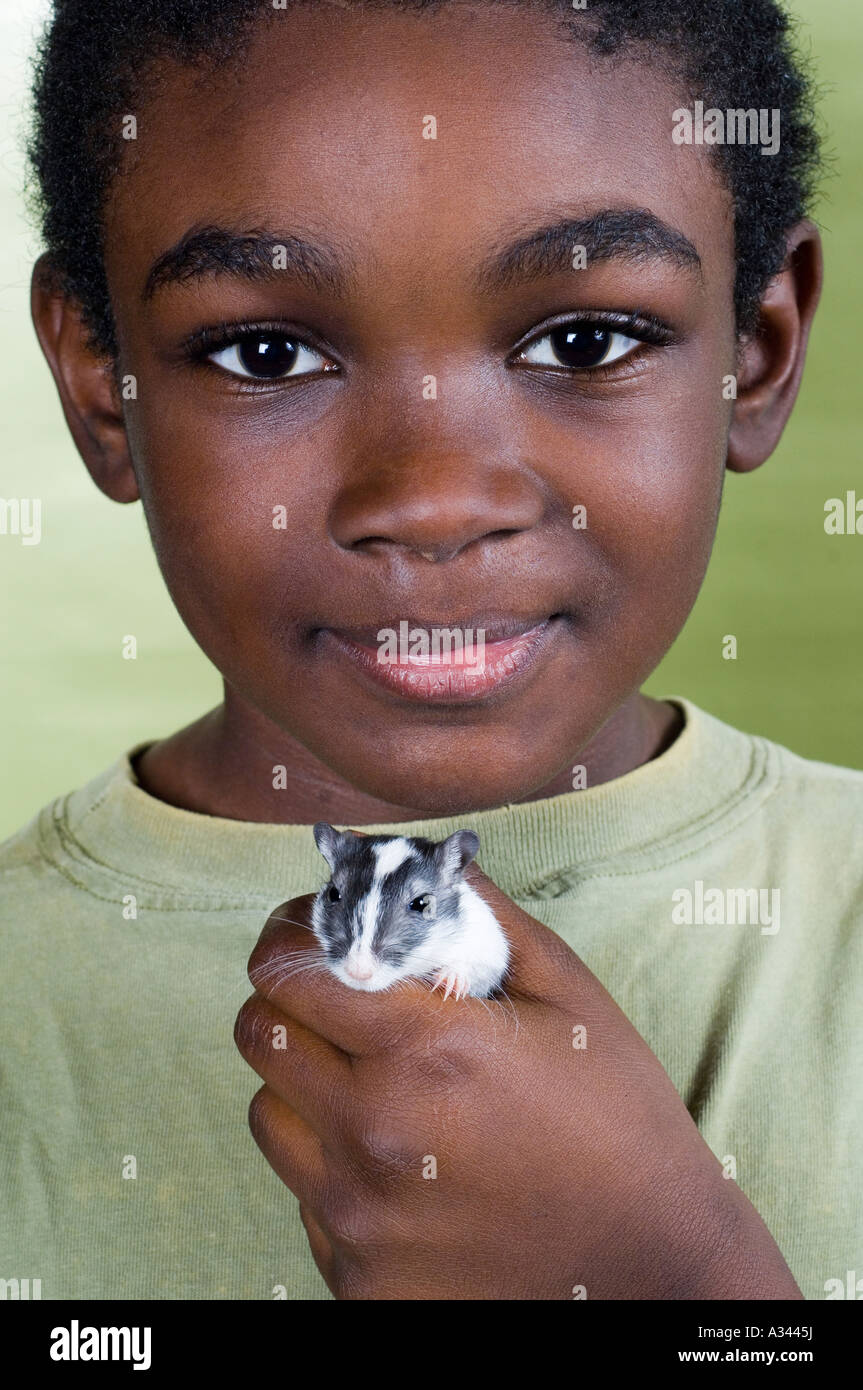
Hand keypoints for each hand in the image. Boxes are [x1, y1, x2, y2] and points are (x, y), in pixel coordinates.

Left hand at [235, 862, 801, 1299]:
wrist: (655, 1261)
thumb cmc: (618, 1115)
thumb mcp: (567, 993)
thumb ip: (482, 916)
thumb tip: (420, 863)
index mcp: (424, 1049)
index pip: (286, 971)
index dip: (292, 936)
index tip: (313, 930)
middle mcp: (376, 1133)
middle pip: (261, 1034)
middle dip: (291, 999)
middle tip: (340, 998)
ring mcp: (359, 1217)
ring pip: (268, 1114)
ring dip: (303, 1083)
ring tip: (372, 1082)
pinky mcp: (359, 1281)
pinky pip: (304, 1196)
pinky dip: (333, 1165)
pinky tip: (402, 1160)